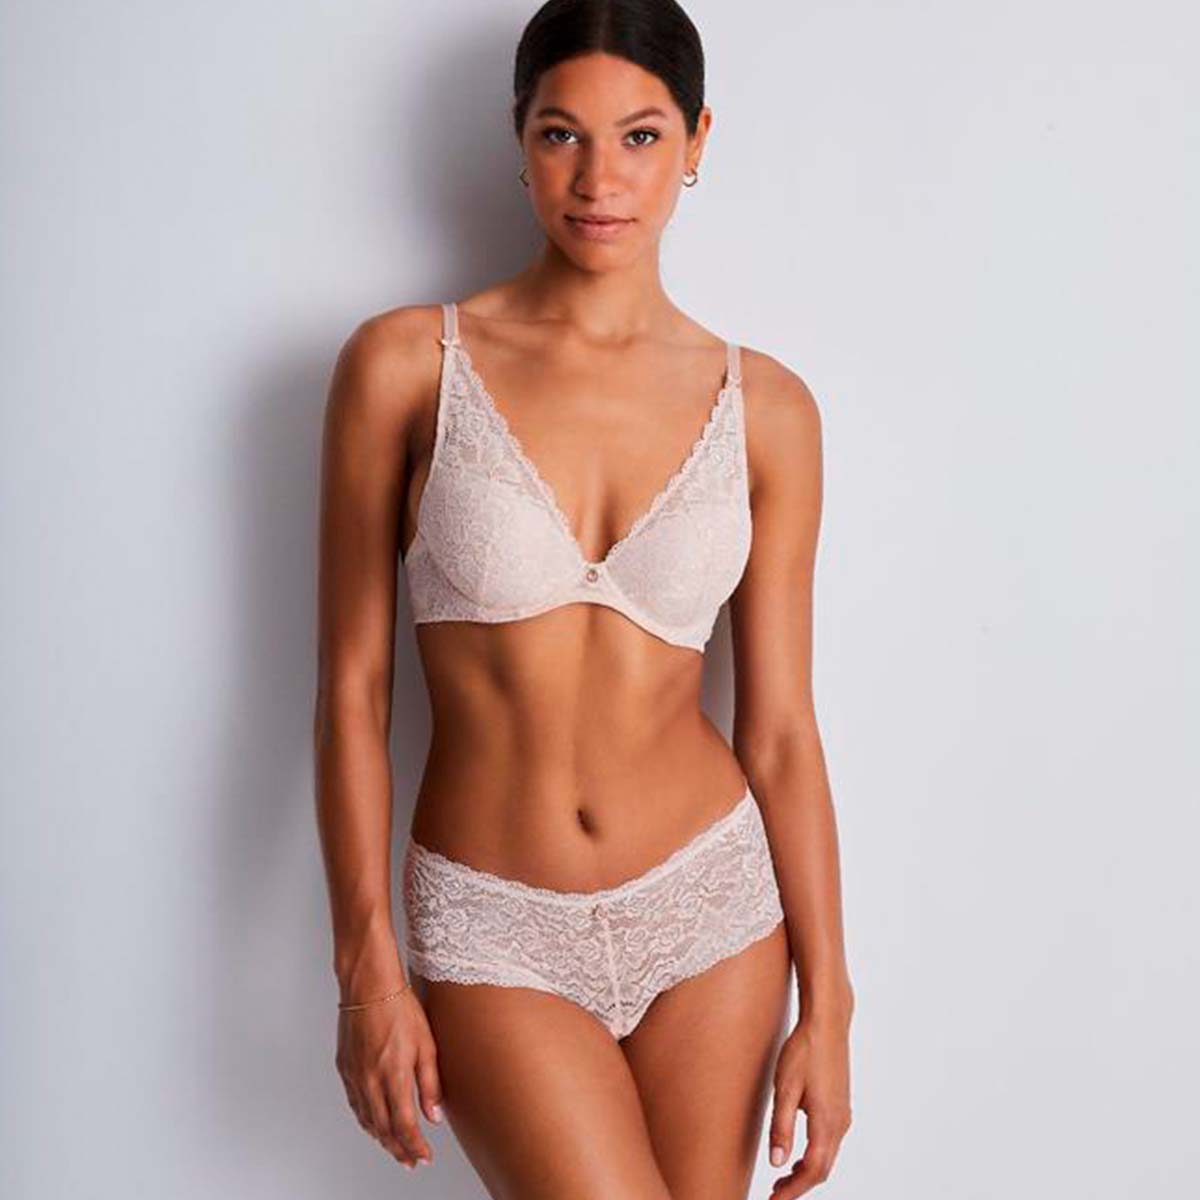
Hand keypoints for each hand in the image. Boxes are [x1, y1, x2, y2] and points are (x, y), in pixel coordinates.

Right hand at [335, 984, 443, 1169]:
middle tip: (411, 1160)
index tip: (424, 1156)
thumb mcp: (426, 1044)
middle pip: (383, 1129)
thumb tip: (434, 1115)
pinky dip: (366, 1120)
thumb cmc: (400, 1008)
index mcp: (393, 1075)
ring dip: (382, 1139)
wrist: (369, 986)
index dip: (414, 1146)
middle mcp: (370, 1080)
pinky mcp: (345, 1069)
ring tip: (396, 1148)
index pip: (403, 1125)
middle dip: (398, 1149)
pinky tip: (374, 1124)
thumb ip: (430, 1083)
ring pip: (367, 1120)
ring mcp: (355, 1076)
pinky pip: (355, 1104)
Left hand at [766, 1014, 851, 1195]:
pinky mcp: (840, 1105)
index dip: (793, 1191)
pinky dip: (814, 1156)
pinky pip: (829, 1142)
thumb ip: (781, 1127)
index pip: (813, 1171)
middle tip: (774, 1194)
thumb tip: (777, 1163)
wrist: (827, 1023)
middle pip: (822, 1168)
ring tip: (781, 1178)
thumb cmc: (804, 1050)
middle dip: (799, 1186)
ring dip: (806, 1172)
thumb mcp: (785, 1088)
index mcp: (827, 1122)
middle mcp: (840, 1123)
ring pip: (827, 1156)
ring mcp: (843, 1114)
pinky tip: (798, 1153)